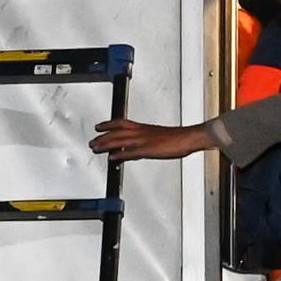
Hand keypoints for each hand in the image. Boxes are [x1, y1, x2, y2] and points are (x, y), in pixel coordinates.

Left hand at [90, 118, 208, 160]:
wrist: (188, 137)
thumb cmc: (177, 137)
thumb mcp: (159, 136)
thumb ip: (147, 139)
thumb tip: (139, 146)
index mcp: (143, 127)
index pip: (121, 123)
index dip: (108, 124)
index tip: (99, 126)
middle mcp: (141, 132)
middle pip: (116, 132)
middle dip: (102, 136)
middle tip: (92, 141)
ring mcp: (143, 140)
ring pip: (120, 140)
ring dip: (106, 144)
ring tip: (95, 148)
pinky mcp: (148, 150)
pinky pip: (130, 152)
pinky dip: (119, 154)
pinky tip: (112, 158)